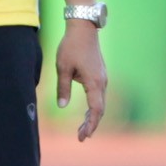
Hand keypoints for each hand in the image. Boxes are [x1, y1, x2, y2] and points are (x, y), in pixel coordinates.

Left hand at [54, 23, 107, 140]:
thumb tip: (63, 106)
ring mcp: (103, 78)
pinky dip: (94, 107)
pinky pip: (100, 96)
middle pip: (100, 109)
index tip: (82, 136)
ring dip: (93, 117)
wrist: (83, 28)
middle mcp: (102, 82)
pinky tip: (87, 112)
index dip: (90, 125)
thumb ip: (63, 88)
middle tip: (80, 137)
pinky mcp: (100, 74)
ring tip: (82, 129)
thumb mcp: (62, 68)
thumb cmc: (71, 46)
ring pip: (101, 103)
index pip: (96, 110)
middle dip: (91, 124)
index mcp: (94, 82)